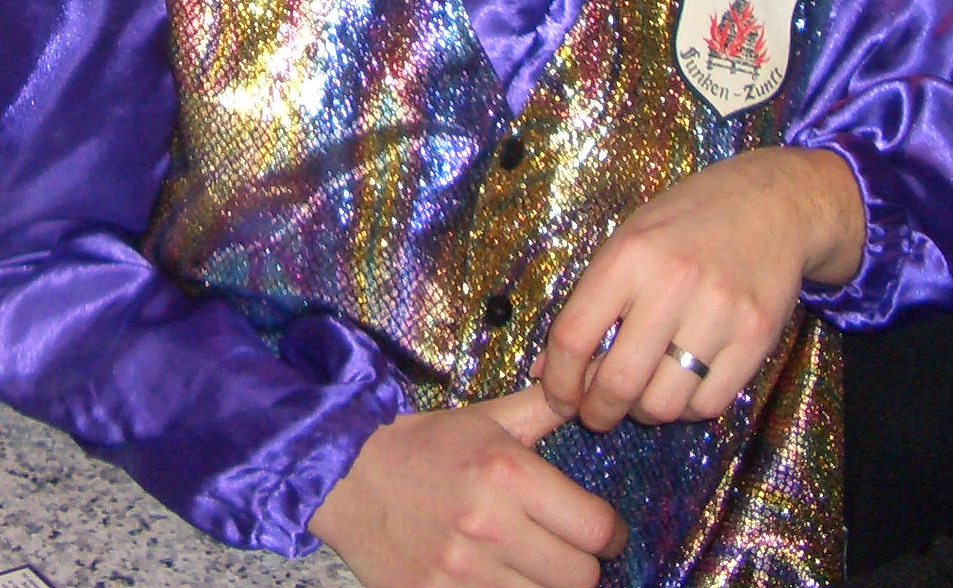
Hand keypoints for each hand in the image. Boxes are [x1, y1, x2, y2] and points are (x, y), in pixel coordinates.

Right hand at [310, 386, 622, 587]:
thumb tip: (590, 385)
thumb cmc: (421, 445)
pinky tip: (499, 579)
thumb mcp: (484, 418)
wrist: (343, 477)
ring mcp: (463, 573)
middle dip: (581, 562)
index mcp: (507, 473)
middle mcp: (490, 526)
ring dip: (544, 585)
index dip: (609, 533)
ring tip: (529, 564)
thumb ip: (543, 407)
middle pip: (581, 576)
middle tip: (565, 550)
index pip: (597, 528)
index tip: (601, 531)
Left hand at [539, 146, 862, 432]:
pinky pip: (709, 404)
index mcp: (629, 256)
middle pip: (619, 382)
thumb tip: (546, 371)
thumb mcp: (627, 242)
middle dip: (599, 411)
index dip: (558, 382)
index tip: (558, 398)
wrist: (769, 204)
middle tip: (598, 412)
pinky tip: (683, 385)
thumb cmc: (685, 223)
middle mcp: (672, 283)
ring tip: (644, 392)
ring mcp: (719, 313)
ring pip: (665, 403)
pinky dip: (688, 408)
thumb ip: (587, 303)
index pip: (573, 337)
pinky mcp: (756, 338)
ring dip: (645, 411)